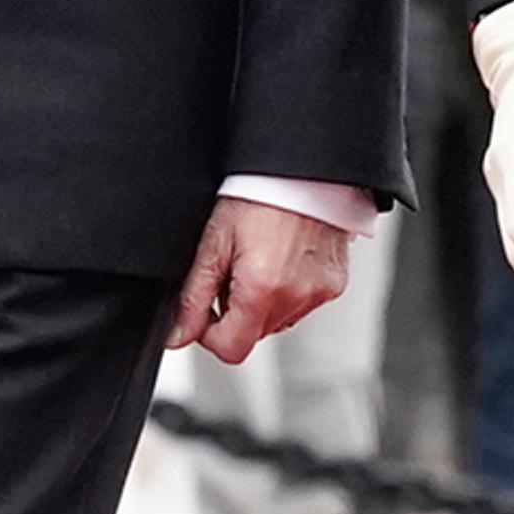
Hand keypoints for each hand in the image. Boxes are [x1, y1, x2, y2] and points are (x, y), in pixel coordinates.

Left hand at [169, 196, 351, 362]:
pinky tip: (285, 255)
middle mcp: (296, 297)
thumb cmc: (259, 189)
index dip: (210, 332)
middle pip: (254, 332)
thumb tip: (178, 335)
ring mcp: (319, 291)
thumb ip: (193, 295)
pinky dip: (290, 288)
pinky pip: (303, 302)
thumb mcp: (215, 239)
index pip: (231, 350)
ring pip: (278, 319)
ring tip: (262, 255)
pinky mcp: (335, 282)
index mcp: (263, 289)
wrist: (302, 164)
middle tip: (236, 265)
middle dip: (238, 309)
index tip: (207, 305)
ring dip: (264, 300)